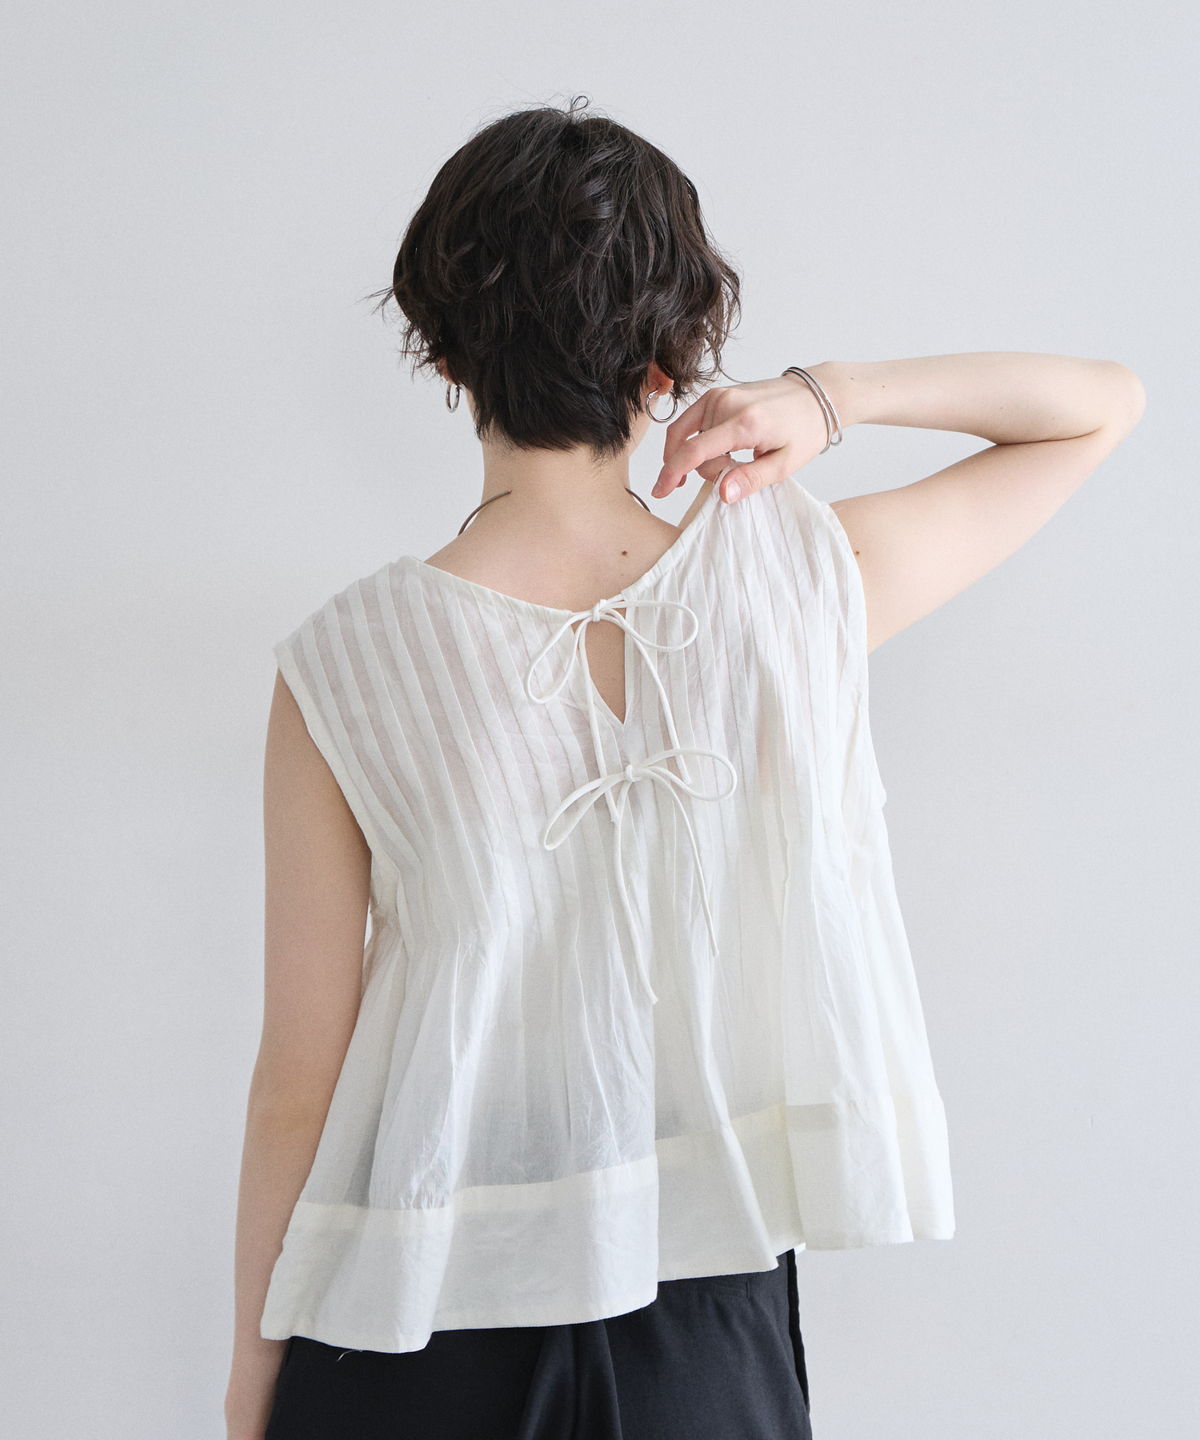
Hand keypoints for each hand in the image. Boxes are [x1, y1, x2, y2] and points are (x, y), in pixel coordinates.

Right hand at [651, 370, 835, 503]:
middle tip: (737, 472)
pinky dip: (695, 441)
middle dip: (707, 469)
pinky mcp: (717, 393)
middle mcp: (726, 403)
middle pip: (693, 448)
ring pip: (689, 437)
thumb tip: (722, 493)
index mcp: (745, 422)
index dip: (673, 473)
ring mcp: (719, 395)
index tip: (661, 491)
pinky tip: (714, 452)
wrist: (817, 394)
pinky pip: (690, 423)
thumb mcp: (785, 464)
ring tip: (732, 460)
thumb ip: (751, 479)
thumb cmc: (805, 429)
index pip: (695, 450)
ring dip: (703, 456)